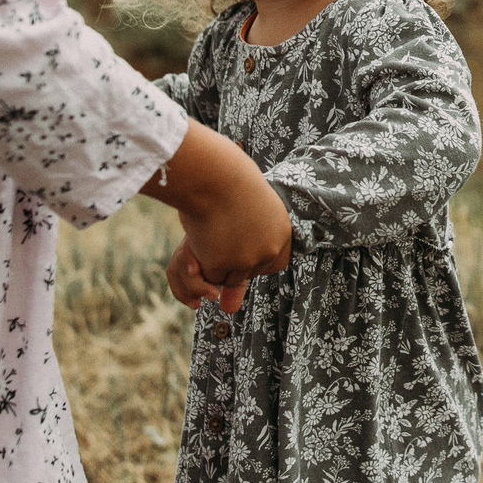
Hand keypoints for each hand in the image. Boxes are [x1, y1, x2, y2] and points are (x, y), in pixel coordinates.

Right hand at [140, 122, 292, 312]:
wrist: (209, 172)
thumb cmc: (226, 184)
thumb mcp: (247, 218)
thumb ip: (243, 262)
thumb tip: (228, 310)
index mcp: (284, 232)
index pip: (274, 264)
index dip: (254, 253)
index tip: (242, 235)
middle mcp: (270, 250)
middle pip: (246, 273)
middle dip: (231, 257)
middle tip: (223, 226)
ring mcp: (246, 259)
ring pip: (224, 278)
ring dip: (212, 256)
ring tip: (212, 224)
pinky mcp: (221, 264)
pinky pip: (206, 276)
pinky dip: (198, 259)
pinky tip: (202, 233)